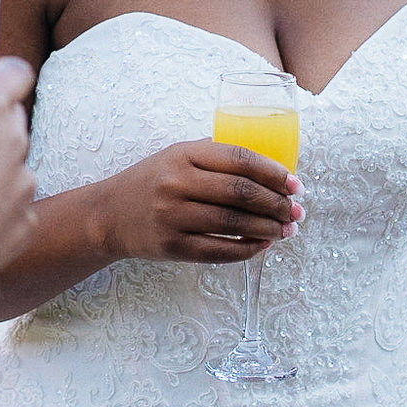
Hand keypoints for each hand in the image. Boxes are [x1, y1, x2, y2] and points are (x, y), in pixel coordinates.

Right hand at [101, 139, 302, 264]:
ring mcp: (173, 218)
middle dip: (277, 203)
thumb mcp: (176, 156)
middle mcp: (177, 184)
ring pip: (235, 223)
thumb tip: (269, 169)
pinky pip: (220, 250)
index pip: (239, 160)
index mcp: (182, 155)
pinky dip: (247, 249)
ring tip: (287, 229)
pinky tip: (263, 245)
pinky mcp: (173, 247)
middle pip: (241, 193)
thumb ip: (214, 156)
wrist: (108, 215)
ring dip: (269, 228)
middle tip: (297, 210)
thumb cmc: (151, 182)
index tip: (295, 184)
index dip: (273, 173)